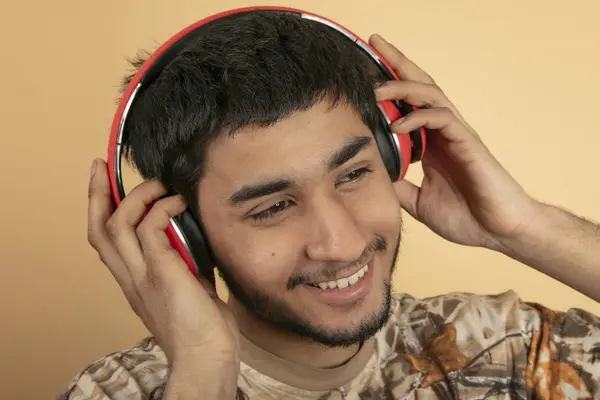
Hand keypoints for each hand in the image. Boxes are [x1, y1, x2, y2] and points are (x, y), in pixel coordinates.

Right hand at [87, 159, 239, 369]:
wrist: (206, 356)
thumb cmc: (204, 327)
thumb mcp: (190, 285)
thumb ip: (185, 260)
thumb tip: (196, 233)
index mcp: (134, 282)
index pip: (106, 242)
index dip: (100, 210)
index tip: (103, 182)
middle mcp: (131, 278)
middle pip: (98, 230)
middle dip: (96, 194)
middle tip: (101, 166)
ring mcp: (143, 276)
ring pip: (116, 225)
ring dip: (135, 197)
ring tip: (158, 184)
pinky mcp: (162, 273)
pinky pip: (151, 230)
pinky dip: (163, 209)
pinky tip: (180, 203)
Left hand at [369, 34, 539, 249]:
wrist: (498, 232)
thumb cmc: (467, 217)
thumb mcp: (418, 203)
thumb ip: (399, 188)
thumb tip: (373, 179)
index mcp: (431, 143)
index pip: (408, 104)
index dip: (390, 84)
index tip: (363, 72)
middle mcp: (443, 132)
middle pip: (419, 86)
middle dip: (397, 62)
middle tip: (375, 41)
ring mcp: (457, 134)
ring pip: (430, 95)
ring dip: (402, 87)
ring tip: (376, 88)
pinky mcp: (469, 143)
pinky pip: (442, 119)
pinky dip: (418, 117)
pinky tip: (397, 125)